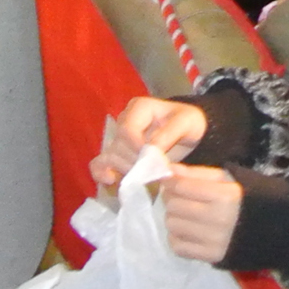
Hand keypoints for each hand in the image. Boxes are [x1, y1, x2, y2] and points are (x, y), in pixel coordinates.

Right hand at [90, 97, 206, 198]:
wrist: (189, 133)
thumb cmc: (188, 123)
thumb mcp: (186, 123)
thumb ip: (168, 133)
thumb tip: (149, 150)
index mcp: (139, 107)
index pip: (127, 131)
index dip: (137, 148)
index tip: (154, 160)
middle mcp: (124, 120)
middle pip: (118, 147)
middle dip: (135, 162)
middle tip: (153, 172)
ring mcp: (118, 138)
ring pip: (110, 157)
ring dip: (126, 170)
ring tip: (144, 178)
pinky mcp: (115, 154)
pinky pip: (99, 163)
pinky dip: (101, 173)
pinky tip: (111, 180)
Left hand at [159, 163, 242, 263]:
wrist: (275, 229)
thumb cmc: (249, 197)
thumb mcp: (229, 179)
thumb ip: (199, 174)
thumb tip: (170, 170)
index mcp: (226, 195)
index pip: (182, 187)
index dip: (169, 181)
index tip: (168, 179)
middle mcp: (218, 219)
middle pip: (174, 206)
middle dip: (172, 198)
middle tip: (178, 196)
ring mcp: (214, 241)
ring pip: (173, 226)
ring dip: (174, 217)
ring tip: (185, 213)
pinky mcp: (211, 257)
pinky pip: (178, 247)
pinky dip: (177, 237)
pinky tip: (188, 230)